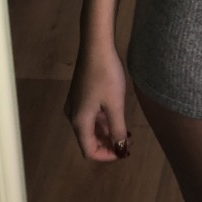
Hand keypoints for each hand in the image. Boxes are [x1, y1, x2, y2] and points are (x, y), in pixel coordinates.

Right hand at [64, 47, 131, 162]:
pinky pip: (90, 116)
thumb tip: (119, 150)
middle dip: (108, 144)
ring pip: (90, 128)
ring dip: (107, 133)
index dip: (107, 156)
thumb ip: (117, 130)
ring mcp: (75, 104)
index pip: (89, 150)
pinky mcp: (80, 94)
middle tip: (128, 142)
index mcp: (79, 121)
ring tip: (126, 132)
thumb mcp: (115, 105)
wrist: (96, 45)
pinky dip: (103, 121)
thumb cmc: (106, 75)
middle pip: (88, 140)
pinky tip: (117, 117)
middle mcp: (73, 115)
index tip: (124, 152)